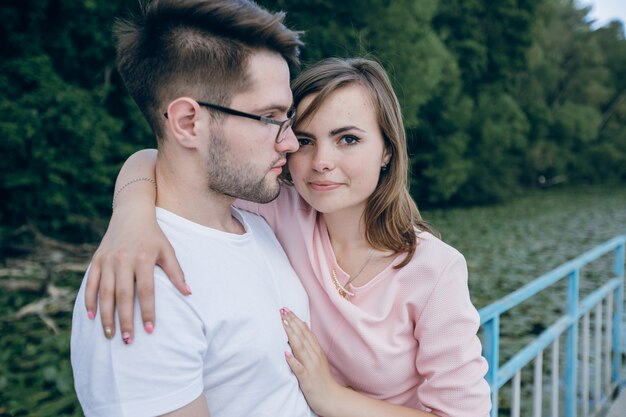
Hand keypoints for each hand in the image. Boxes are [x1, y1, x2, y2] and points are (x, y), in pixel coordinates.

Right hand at [84, 200, 188, 342]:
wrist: (131, 214)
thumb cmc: (154, 235)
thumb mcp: (168, 250)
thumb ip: (176, 272)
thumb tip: (189, 293)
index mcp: (144, 258)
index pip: (146, 290)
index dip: (147, 311)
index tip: (149, 330)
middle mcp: (124, 260)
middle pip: (123, 295)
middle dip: (124, 320)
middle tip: (127, 340)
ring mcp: (108, 260)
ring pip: (105, 293)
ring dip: (106, 316)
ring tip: (110, 335)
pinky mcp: (96, 260)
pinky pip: (91, 284)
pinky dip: (90, 300)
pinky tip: (92, 316)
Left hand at [281, 308, 343, 415]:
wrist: (332, 398)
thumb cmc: (322, 379)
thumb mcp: (318, 358)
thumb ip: (311, 343)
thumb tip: (303, 325)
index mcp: (316, 351)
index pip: (305, 332)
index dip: (296, 320)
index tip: (287, 309)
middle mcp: (314, 356)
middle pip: (302, 336)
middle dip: (292, 322)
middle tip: (282, 310)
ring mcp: (311, 366)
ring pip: (300, 348)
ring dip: (292, 335)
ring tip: (283, 323)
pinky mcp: (307, 378)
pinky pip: (299, 368)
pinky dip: (293, 361)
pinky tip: (285, 353)